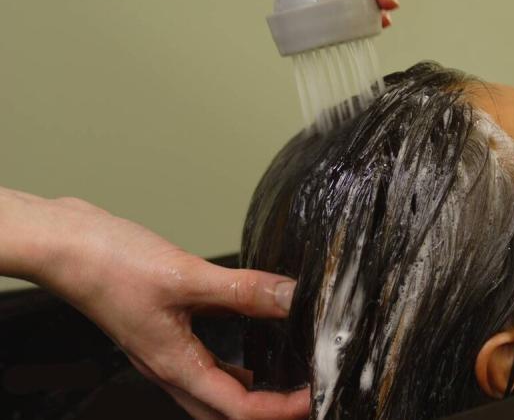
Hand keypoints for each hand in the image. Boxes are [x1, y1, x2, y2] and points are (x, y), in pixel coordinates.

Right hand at [0, 187, 308, 419]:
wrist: (65, 245)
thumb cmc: (108, 265)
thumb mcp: (187, 277)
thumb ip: (244, 290)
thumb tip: (293, 297)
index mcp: (176, 366)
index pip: (240, 410)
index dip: (282, 409)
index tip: (313, 396)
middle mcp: (170, 368)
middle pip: (226, 412)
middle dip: (268, 410)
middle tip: (303, 395)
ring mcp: (165, 351)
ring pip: (214, 390)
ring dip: (251, 391)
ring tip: (287, 377)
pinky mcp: (164, 330)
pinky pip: (205, 360)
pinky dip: (232, 362)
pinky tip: (249, 341)